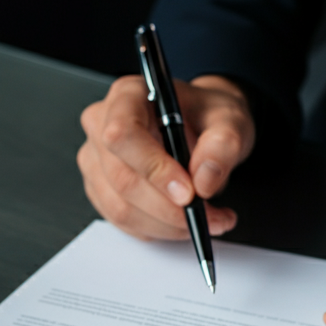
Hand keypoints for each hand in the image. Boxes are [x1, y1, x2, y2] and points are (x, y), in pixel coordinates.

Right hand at [77, 74, 254, 239]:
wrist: (200, 126)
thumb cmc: (206, 116)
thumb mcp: (229, 119)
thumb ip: (222, 144)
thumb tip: (203, 181)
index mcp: (127, 96)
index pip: (123, 134)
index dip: (153, 168)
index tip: (188, 192)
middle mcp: (102, 124)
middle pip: (123, 179)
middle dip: (169, 208)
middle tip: (209, 215)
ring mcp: (96, 159)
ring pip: (121, 207)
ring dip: (166, 225)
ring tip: (205, 219)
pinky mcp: (100, 188)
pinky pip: (122, 220)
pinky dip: (157, 229)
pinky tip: (182, 220)